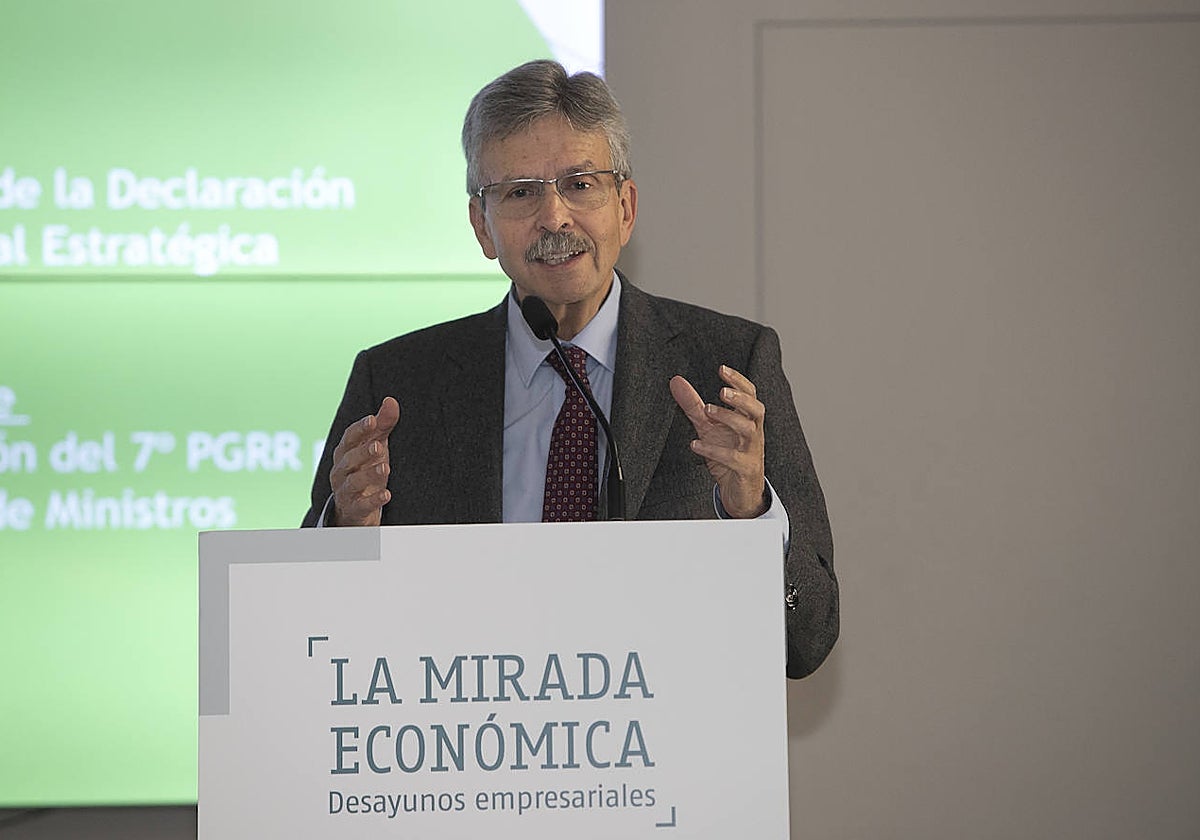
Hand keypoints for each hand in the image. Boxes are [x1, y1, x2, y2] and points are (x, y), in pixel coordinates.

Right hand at [328, 397, 399, 526]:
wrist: (355, 509)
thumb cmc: (366, 470)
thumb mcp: (376, 447)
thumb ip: (383, 426)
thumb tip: (390, 401)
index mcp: (345, 452)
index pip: (349, 437)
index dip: (360, 429)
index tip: (373, 420)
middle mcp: (341, 470)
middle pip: (349, 459)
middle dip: (363, 451)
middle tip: (379, 446)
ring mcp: (345, 491)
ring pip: (352, 482)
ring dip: (368, 474)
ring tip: (385, 468)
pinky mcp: (353, 510)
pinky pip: (360, 505)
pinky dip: (373, 500)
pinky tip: (386, 495)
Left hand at [669, 365, 767, 518]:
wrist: (741, 493)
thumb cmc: (728, 456)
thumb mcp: (708, 427)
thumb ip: (694, 405)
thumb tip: (676, 381)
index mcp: (747, 419)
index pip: (750, 394)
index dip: (738, 381)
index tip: (722, 369)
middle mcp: (753, 433)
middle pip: (756, 409)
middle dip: (741, 398)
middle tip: (722, 391)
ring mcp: (752, 451)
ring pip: (749, 430)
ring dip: (729, 418)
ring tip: (707, 410)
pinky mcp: (745, 469)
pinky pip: (734, 459)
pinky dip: (714, 450)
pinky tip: (695, 444)